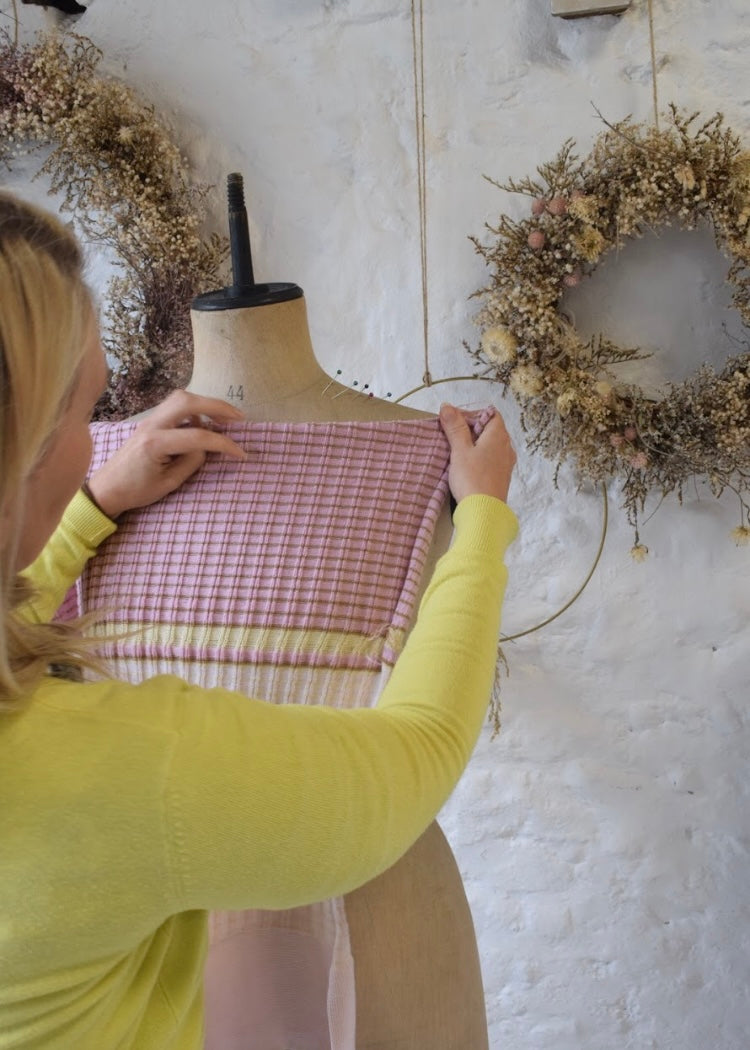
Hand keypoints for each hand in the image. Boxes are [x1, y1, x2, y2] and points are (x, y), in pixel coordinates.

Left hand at [87, 390, 247, 517]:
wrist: (107, 488)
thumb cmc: (136, 491)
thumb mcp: (169, 483)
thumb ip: (191, 461)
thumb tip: (207, 446)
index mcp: (156, 443)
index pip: (198, 436)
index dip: (224, 444)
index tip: (241, 453)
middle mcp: (151, 425)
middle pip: (187, 401)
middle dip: (217, 406)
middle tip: (238, 418)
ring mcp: (149, 420)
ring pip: (180, 398)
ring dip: (205, 403)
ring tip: (224, 417)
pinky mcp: (150, 421)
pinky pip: (174, 406)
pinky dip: (194, 408)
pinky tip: (204, 422)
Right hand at [439, 403, 515, 503]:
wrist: (484, 512)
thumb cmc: (472, 479)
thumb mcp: (460, 450)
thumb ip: (455, 427)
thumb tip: (447, 406)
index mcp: (499, 436)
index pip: (490, 413)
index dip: (472, 413)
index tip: (454, 421)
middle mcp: (506, 447)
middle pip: (490, 428)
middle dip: (470, 428)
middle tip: (452, 435)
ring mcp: (505, 463)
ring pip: (490, 444)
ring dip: (474, 443)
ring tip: (456, 450)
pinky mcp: (501, 476)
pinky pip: (491, 458)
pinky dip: (479, 456)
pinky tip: (466, 465)